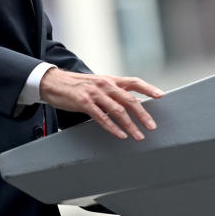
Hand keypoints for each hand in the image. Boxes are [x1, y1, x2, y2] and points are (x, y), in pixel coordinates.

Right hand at [39, 69, 161, 139]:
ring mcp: (95, 94)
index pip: (134, 82)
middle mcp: (105, 85)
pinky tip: (120, 134)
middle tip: (152, 126)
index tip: (161, 96)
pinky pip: (102, 117)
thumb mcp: (97, 84)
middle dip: (143, 115)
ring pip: (118, 111)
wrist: (54, 82)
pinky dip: (113, 127)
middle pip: (129, 100)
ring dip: (130, 125)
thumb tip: (128, 102)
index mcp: (110, 80)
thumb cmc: (77, 85)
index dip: (148, 88)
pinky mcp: (84, 103)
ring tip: (138, 135)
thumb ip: (112, 91)